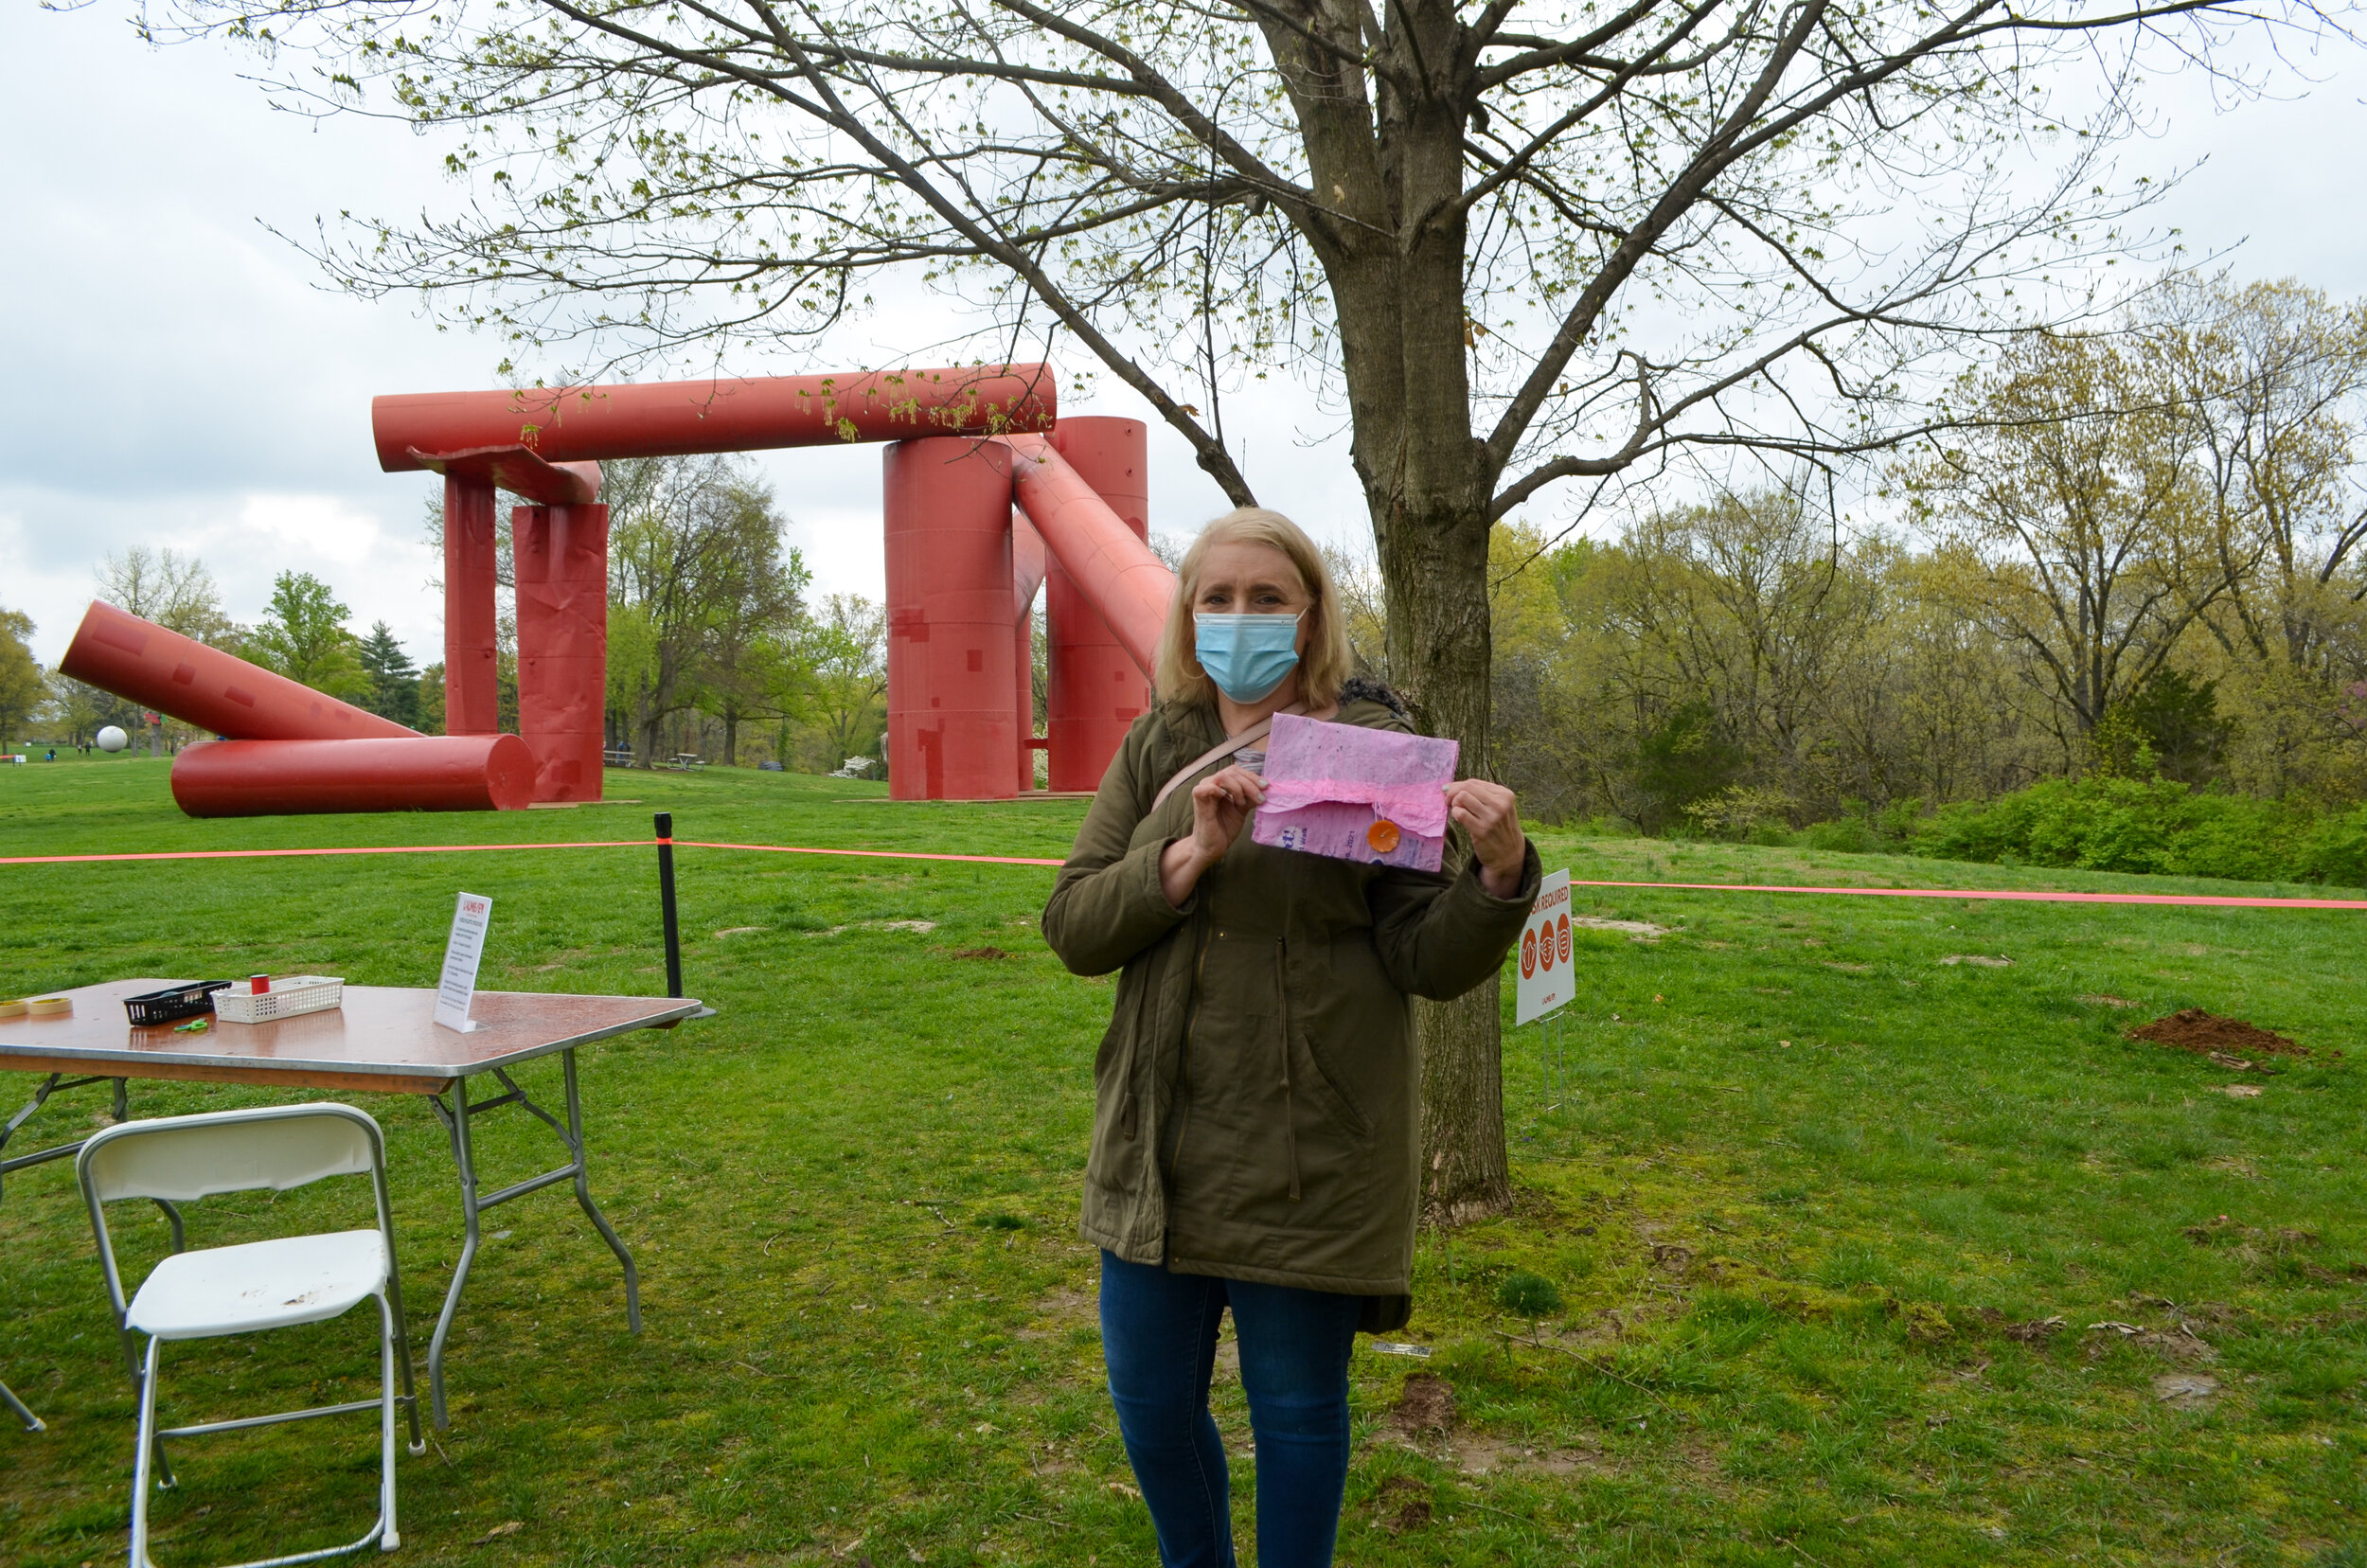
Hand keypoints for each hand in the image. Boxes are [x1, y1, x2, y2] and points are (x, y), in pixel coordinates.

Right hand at [1161, 765, 1266, 906]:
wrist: (1213, 847)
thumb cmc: (1224, 828)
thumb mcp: (1242, 810)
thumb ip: (1250, 798)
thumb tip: (1266, 788)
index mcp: (1221, 784)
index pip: (1236, 771)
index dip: (1252, 776)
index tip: (1266, 786)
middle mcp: (1211, 783)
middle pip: (1231, 772)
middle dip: (1250, 783)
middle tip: (1260, 797)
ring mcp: (1204, 790)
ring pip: (1222, 777)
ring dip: (1238, 788)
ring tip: (1243, 803)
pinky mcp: (1198, 801)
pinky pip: (1206, 787)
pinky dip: (1219, 789)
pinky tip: (1227, 798)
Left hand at [1445, 778, 1526, 898]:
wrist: (1508, 854)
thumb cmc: (1499, 827)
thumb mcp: (1499, 807)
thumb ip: (1480, 795)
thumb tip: (1448, 787)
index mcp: (1505, 795)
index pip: (1474, 782)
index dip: (1458, 786)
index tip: (1451, 792)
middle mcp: (1501, 804)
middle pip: (1467, 787)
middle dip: (1452, 792)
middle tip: (1449, 801)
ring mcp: (1492, 818)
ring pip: (1462, 797)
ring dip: (1454, 803)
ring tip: (1457, 811)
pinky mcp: (1482, 831)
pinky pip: (1460, 814)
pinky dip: (1455, 813)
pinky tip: (1459, 818)